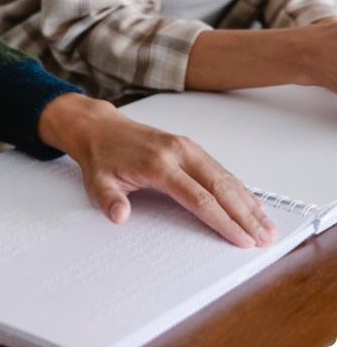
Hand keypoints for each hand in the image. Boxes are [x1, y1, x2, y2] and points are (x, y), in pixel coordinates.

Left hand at [38, 94, 276, 247]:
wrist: (99, 127)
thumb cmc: (101, 155)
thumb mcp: (97, 181)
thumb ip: (109, 200)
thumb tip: (119, 216)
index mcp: (158, 163)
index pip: (198, 197)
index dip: (222, 220)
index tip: (241, 238)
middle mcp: (177, 152)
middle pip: (219, 186)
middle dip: (245, 215)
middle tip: (265, 238)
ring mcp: (185, 146)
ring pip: (224, 176)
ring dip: (247, 202)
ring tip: (267, 225)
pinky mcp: (188, 146)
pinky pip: (219, 168)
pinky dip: (238, 187)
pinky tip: (251, 202)